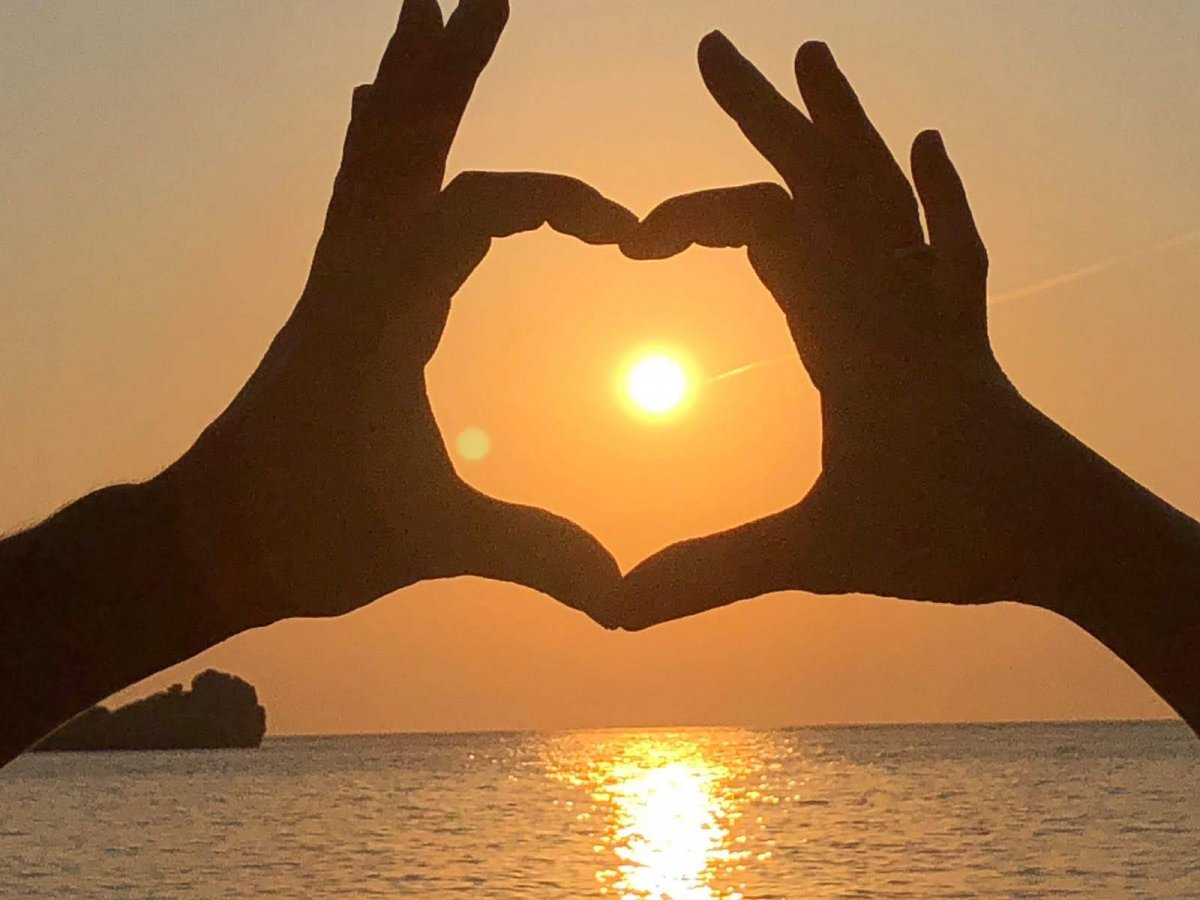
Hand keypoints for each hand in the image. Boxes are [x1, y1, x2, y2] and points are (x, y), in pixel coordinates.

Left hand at [158, 0, 634, 629]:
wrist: (209, 540)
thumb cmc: (307, 536)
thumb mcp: (430, 543)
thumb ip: (530, 555)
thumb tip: (620, 593)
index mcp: (382, 312)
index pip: (478, 207)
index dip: (562, 200)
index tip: (628, 235)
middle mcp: (354, 275)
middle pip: (405, 142)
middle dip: (449, 67)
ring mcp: (337, 279)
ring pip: (373, 154)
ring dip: (406, 82)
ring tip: (423, 10)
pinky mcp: (331, 296)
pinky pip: (351, 192)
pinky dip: (370, 138)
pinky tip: (368, 104)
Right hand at [620, 33, 1058, 626]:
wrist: (1072, 534)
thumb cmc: (955, 536)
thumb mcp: (821, 554)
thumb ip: (716, 572)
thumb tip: (618, 608)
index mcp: (850, 329)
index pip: (764, 227)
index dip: (691, 215)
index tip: (631, 244)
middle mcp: (894, 295)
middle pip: (823, 175)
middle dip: (760, 113)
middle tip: (709, 49)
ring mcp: (934, 303)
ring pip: (885, 187)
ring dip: (843, 122)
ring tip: (809, 57)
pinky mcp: (962, 328)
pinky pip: (950, 239)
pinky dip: (937, 191)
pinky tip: (929, 148)